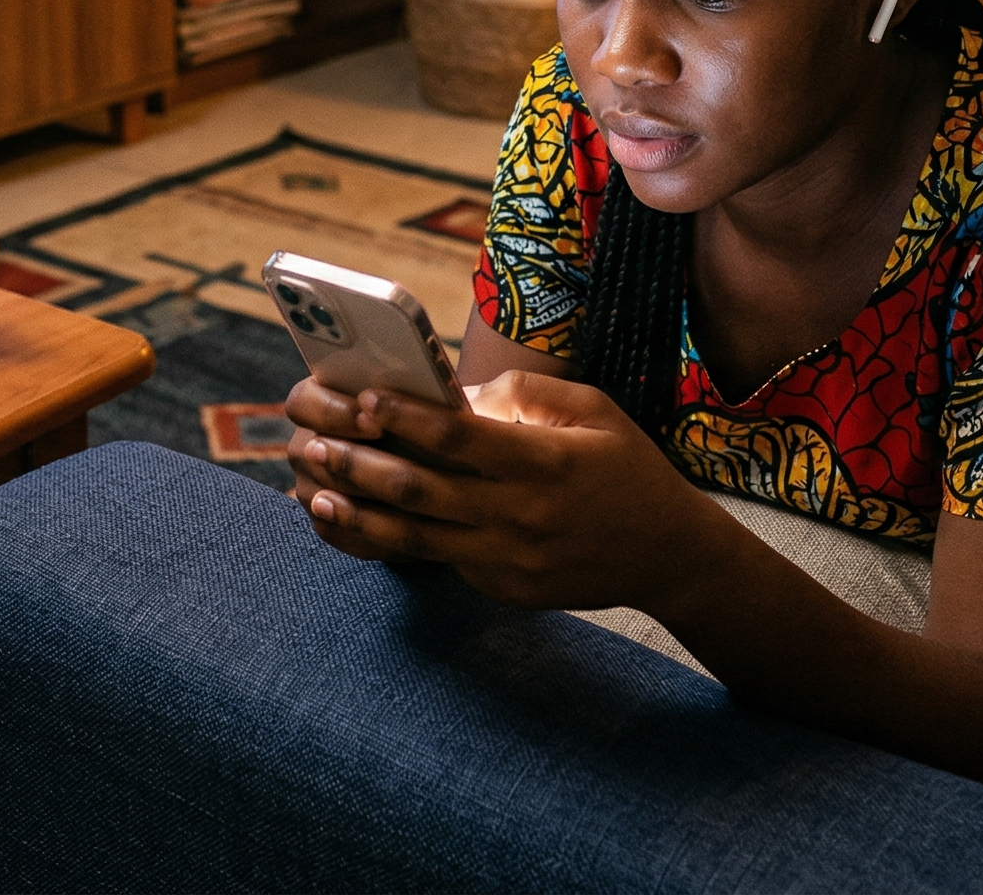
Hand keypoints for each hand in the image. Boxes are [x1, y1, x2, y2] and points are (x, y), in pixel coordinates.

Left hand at [294, 370, 729, 611]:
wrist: (668, 555)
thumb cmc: (628, 468)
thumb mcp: (594, 412)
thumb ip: (526, 397)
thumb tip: (458, 395)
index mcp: (545, 462)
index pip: (460, 438)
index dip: (407, 418)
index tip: (363, 399)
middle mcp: (522, 514)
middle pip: (423, 490)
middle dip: (361, 465)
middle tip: (313, 443)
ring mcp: (509, 559)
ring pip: (416, 538)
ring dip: (360, 513)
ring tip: (315, 492)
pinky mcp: (502, 586)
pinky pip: (438, 560)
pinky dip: (392, 543)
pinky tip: (356, 523)